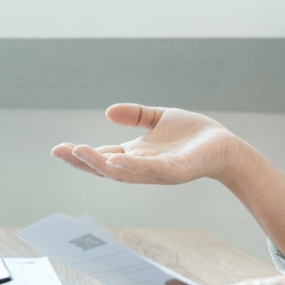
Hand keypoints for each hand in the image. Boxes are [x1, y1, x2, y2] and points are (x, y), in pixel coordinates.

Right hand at [51, 104, 243, 184]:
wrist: (226, 146)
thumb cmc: (194, 135)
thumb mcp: (158, 119)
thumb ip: (135, 115)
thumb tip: (107, 112)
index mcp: (135, 155)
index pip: (101, 157)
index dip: (80, 155)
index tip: (58, 149)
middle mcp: (141, 167)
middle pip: (105, 168)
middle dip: (81, 162)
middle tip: (59, 152)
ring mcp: (156, 172)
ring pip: (122, 172)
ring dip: (99, 164)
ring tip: (79, 152)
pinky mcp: (175, 171)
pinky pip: (149, 169)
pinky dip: (131, 166)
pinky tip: (115, 159)